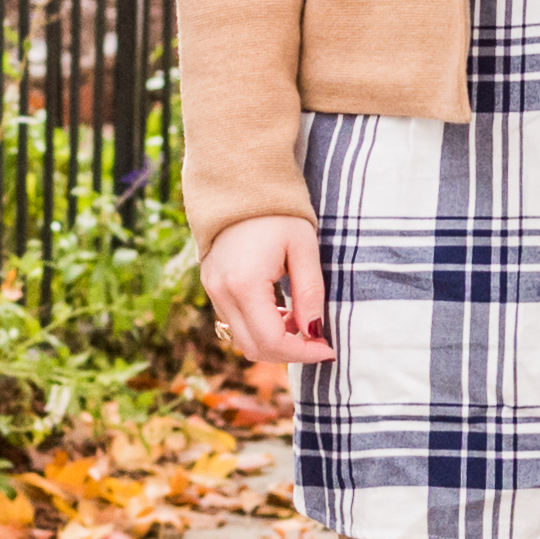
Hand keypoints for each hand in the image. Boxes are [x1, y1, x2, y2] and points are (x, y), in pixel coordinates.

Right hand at [203, 215, 334, 377]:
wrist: (240, 185)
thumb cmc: (279, 213)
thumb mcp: (304, 249)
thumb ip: (310, 293)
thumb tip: (314, 332)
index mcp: (245, 284)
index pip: (273, 341)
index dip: (303, 353)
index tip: (328, 349)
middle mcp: (222, 293)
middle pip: (254, 348)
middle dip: (289, 353)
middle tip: (317, 340)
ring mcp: (212, 291)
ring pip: (242, 340)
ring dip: (273, 341)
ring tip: (299, 319)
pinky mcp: (211, 287)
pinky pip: (234, 323)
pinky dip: (259, 328)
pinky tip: (280, 311)